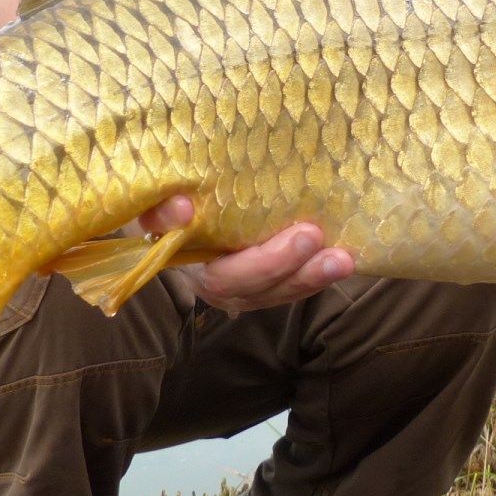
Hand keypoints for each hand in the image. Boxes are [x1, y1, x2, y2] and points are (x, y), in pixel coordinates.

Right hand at [138, 194, 354, 314]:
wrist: (176, 210)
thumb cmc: (165, 205)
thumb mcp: (151, 203)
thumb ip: (158, 209)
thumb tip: (183, 208)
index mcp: (191, 269)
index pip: (227, 276)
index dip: (263, 262)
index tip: (298, 234)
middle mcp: (220, 287)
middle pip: (258, 289)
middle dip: (291, 267)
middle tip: (318, 237)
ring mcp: (246, 288)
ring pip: (281, 292)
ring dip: (313, 276)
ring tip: (343, 259)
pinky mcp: (269, 281)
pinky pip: (294, 285)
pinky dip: (317, 274)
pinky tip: (344, 257)